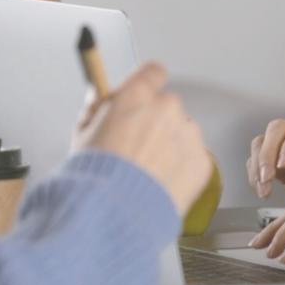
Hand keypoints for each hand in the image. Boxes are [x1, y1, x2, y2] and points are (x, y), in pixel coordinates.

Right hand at [76, 62, 213, 215]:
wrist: (112, 213)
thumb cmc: (94, 175)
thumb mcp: (83, 131)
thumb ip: (97, 107)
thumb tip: (100, 96)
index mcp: (137, 95)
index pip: (153, 72)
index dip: (147, 84)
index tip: (142, 97)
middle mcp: (168, 108)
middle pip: (167, 106)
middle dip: (155, 122)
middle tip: (136, 148)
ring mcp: (188, 134)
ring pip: (182, 133)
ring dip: (170, 146)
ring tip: (146, 172)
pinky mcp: (201, 161)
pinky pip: (193, 158)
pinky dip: (180, 169)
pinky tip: (159, 184)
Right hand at [247, 116, 284, 199]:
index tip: (284, 164)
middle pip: (278, 128)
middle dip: (267, 152)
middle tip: (267, 177)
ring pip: (264, 141)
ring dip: (258, 164)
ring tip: (263, 189)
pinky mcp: (282, 165)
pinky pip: (260, 161)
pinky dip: (255, 175)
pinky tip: (262, 191)